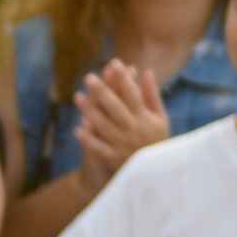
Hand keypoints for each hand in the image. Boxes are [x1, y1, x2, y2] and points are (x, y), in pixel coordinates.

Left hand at [73, 61, 168, 195]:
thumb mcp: (160, 118)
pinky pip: (99, 148)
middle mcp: (133, 129)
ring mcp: (122, 144)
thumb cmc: (157, 140)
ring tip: (77, 96)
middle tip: (88, 77)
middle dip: (103, 91)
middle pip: (116, 107)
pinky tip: (77, 129)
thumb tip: (147, 72)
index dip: (123, 78)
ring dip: (90, 111)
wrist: (156, 174)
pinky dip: (88, 139)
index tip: (114, 63)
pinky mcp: (113, 159)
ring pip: (104, 125)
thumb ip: (152, 96)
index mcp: (145, 117)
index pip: (133, 94)